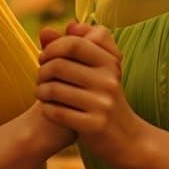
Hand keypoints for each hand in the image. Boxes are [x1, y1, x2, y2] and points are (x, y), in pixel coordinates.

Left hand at [36, 22, 144, 165]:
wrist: (127, 138)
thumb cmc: (105, 98)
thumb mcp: (97, 69)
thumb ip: (72, 46)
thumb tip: (46, 30)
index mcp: (110, 62)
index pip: (73, 43)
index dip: (52, 48)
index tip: (45, 57)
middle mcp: (108, 80)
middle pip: (58, 65)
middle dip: (42, 71)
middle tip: (41, 78)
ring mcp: (102, 104)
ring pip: (53, 89)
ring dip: (40, 91)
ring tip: (42, 94)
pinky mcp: (94, 126)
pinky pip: (56, 112)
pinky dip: (47, 110)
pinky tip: (49, 109)